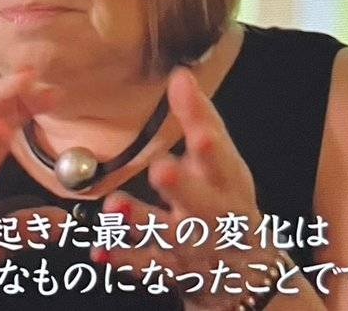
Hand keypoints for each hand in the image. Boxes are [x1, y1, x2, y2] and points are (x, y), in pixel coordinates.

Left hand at [92, 67, 270, 309]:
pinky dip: (123, 259)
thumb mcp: (223, 161)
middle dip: (183, 186)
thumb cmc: (227, 200)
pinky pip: (145, 266)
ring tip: (116, 207)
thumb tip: (181, 74)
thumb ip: (200, 118)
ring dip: (141, 220)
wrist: (248, 272)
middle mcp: (211, 213)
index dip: (212, 146)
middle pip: (199, 201)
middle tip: (162, 169)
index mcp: (226, 182)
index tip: (200, 133)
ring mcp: (190, 244)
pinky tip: (100, 251)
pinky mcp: (170, 268)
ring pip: (166, 233)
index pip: (220, 158)